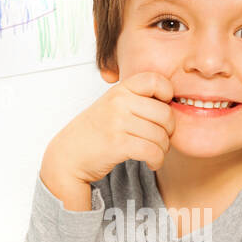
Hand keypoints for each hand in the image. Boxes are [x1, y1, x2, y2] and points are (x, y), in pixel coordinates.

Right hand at [39, 71, 175, 210]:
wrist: (68, 155)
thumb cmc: (95, 132)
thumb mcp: (113, 106)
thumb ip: (136, 100)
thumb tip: (172, 103)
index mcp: (120, 89)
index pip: (156, 80)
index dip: (168, 94)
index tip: (163, 109)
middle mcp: (119, 102)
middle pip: (166, 113)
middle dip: (169, 131)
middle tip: (161, 139)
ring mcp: (117, 122)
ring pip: (161, 136)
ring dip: (163, 150)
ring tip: (154, 152)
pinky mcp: (117, 144)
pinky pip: (152, 151)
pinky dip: (157, 160)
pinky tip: (152, 162)